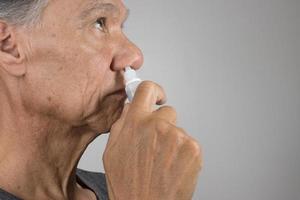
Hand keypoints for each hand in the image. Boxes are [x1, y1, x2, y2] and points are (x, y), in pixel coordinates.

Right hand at [103, 81, 201, 199]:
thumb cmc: (128, 185)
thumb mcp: (113, 152)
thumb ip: (122, 124)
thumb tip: (132, 106)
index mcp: (135, 122)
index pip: (147, 89)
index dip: (154, 91)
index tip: (158, 96)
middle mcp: (157, 125)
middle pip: (167, 112)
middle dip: (163, 125)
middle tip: (156, 147)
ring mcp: (177, 136)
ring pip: (178, 130)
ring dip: (172, 143)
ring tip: (163, 163)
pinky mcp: (192, 148)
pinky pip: (189, 143)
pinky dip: (183, 154)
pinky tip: (173, 167)